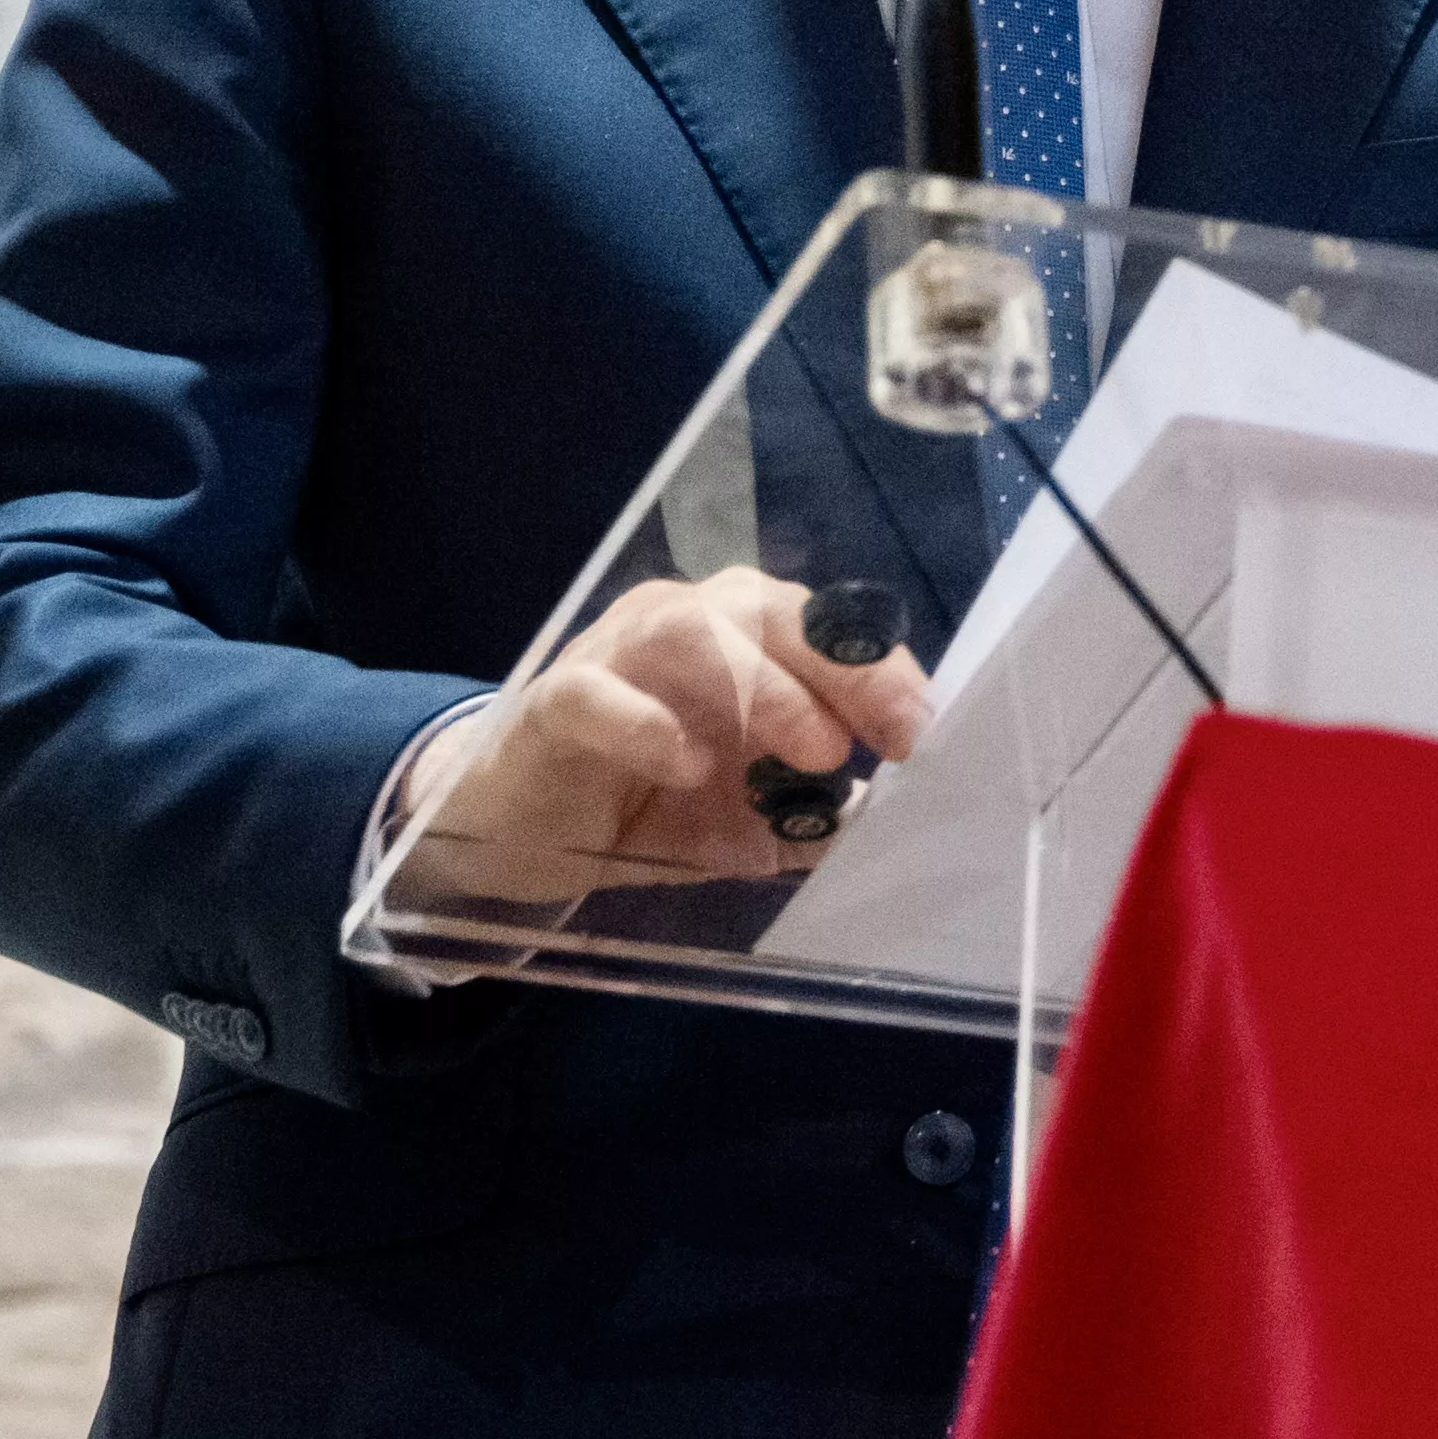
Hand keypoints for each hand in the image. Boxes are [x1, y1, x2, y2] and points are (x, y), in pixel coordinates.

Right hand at [405, 569, 934, 902]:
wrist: (513, 824)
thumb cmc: (639, 803)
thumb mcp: (739, 822)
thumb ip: (805, 816)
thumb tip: (884, 829)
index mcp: (738, 642)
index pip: (820, 629)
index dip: (877, 670)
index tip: (924, 729)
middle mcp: (681, 626)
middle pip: (767, 609)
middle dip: (840, 669)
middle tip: (888, 737)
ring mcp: (613, 656)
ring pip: (688, 630)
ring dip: (763, 687)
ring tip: (811, 750)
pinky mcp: (554, 703)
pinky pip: (596, 694)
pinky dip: (646, 723)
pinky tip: (687, 764)